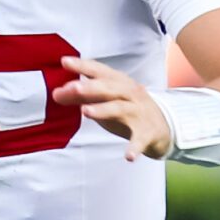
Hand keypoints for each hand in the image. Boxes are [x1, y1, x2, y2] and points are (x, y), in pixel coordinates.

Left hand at [52, 57, 170, 159]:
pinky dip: (135, 148)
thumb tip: (56, 94)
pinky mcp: (146, 132)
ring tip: (86, 112)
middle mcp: (129, 94)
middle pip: (109, 88)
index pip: (99, 71)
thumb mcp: (105, 100)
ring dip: (103, 110)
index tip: (64, 62)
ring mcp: (138, 112)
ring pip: (119, 108)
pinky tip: (128, 157)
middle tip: (72, 88)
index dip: (82, 66)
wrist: (163, 127)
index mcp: (119, 83)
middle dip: (90, 87)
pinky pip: (139, 140)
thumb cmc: (127, 109)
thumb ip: (81, 97)